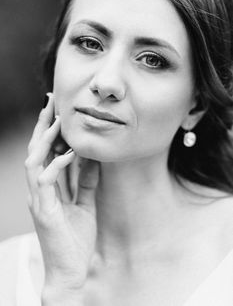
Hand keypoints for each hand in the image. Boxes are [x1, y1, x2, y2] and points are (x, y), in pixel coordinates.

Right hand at [25, 93, 99, 302]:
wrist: (71, 272)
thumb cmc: (76, 238)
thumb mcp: (85, 203)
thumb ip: (86, 181)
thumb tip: (93, 157)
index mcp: (47, 187)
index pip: (45, 152)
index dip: (50, 130)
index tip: (59, 109)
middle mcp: (38, 189)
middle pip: (36, 150)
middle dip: (43, 125)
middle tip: (52, 102)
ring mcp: (38, 199)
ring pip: (34, 160)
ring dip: (45, 139)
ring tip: (58, 121)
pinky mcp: (42, 211)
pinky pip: (44, 180)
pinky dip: (56, 164)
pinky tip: (69, 153)